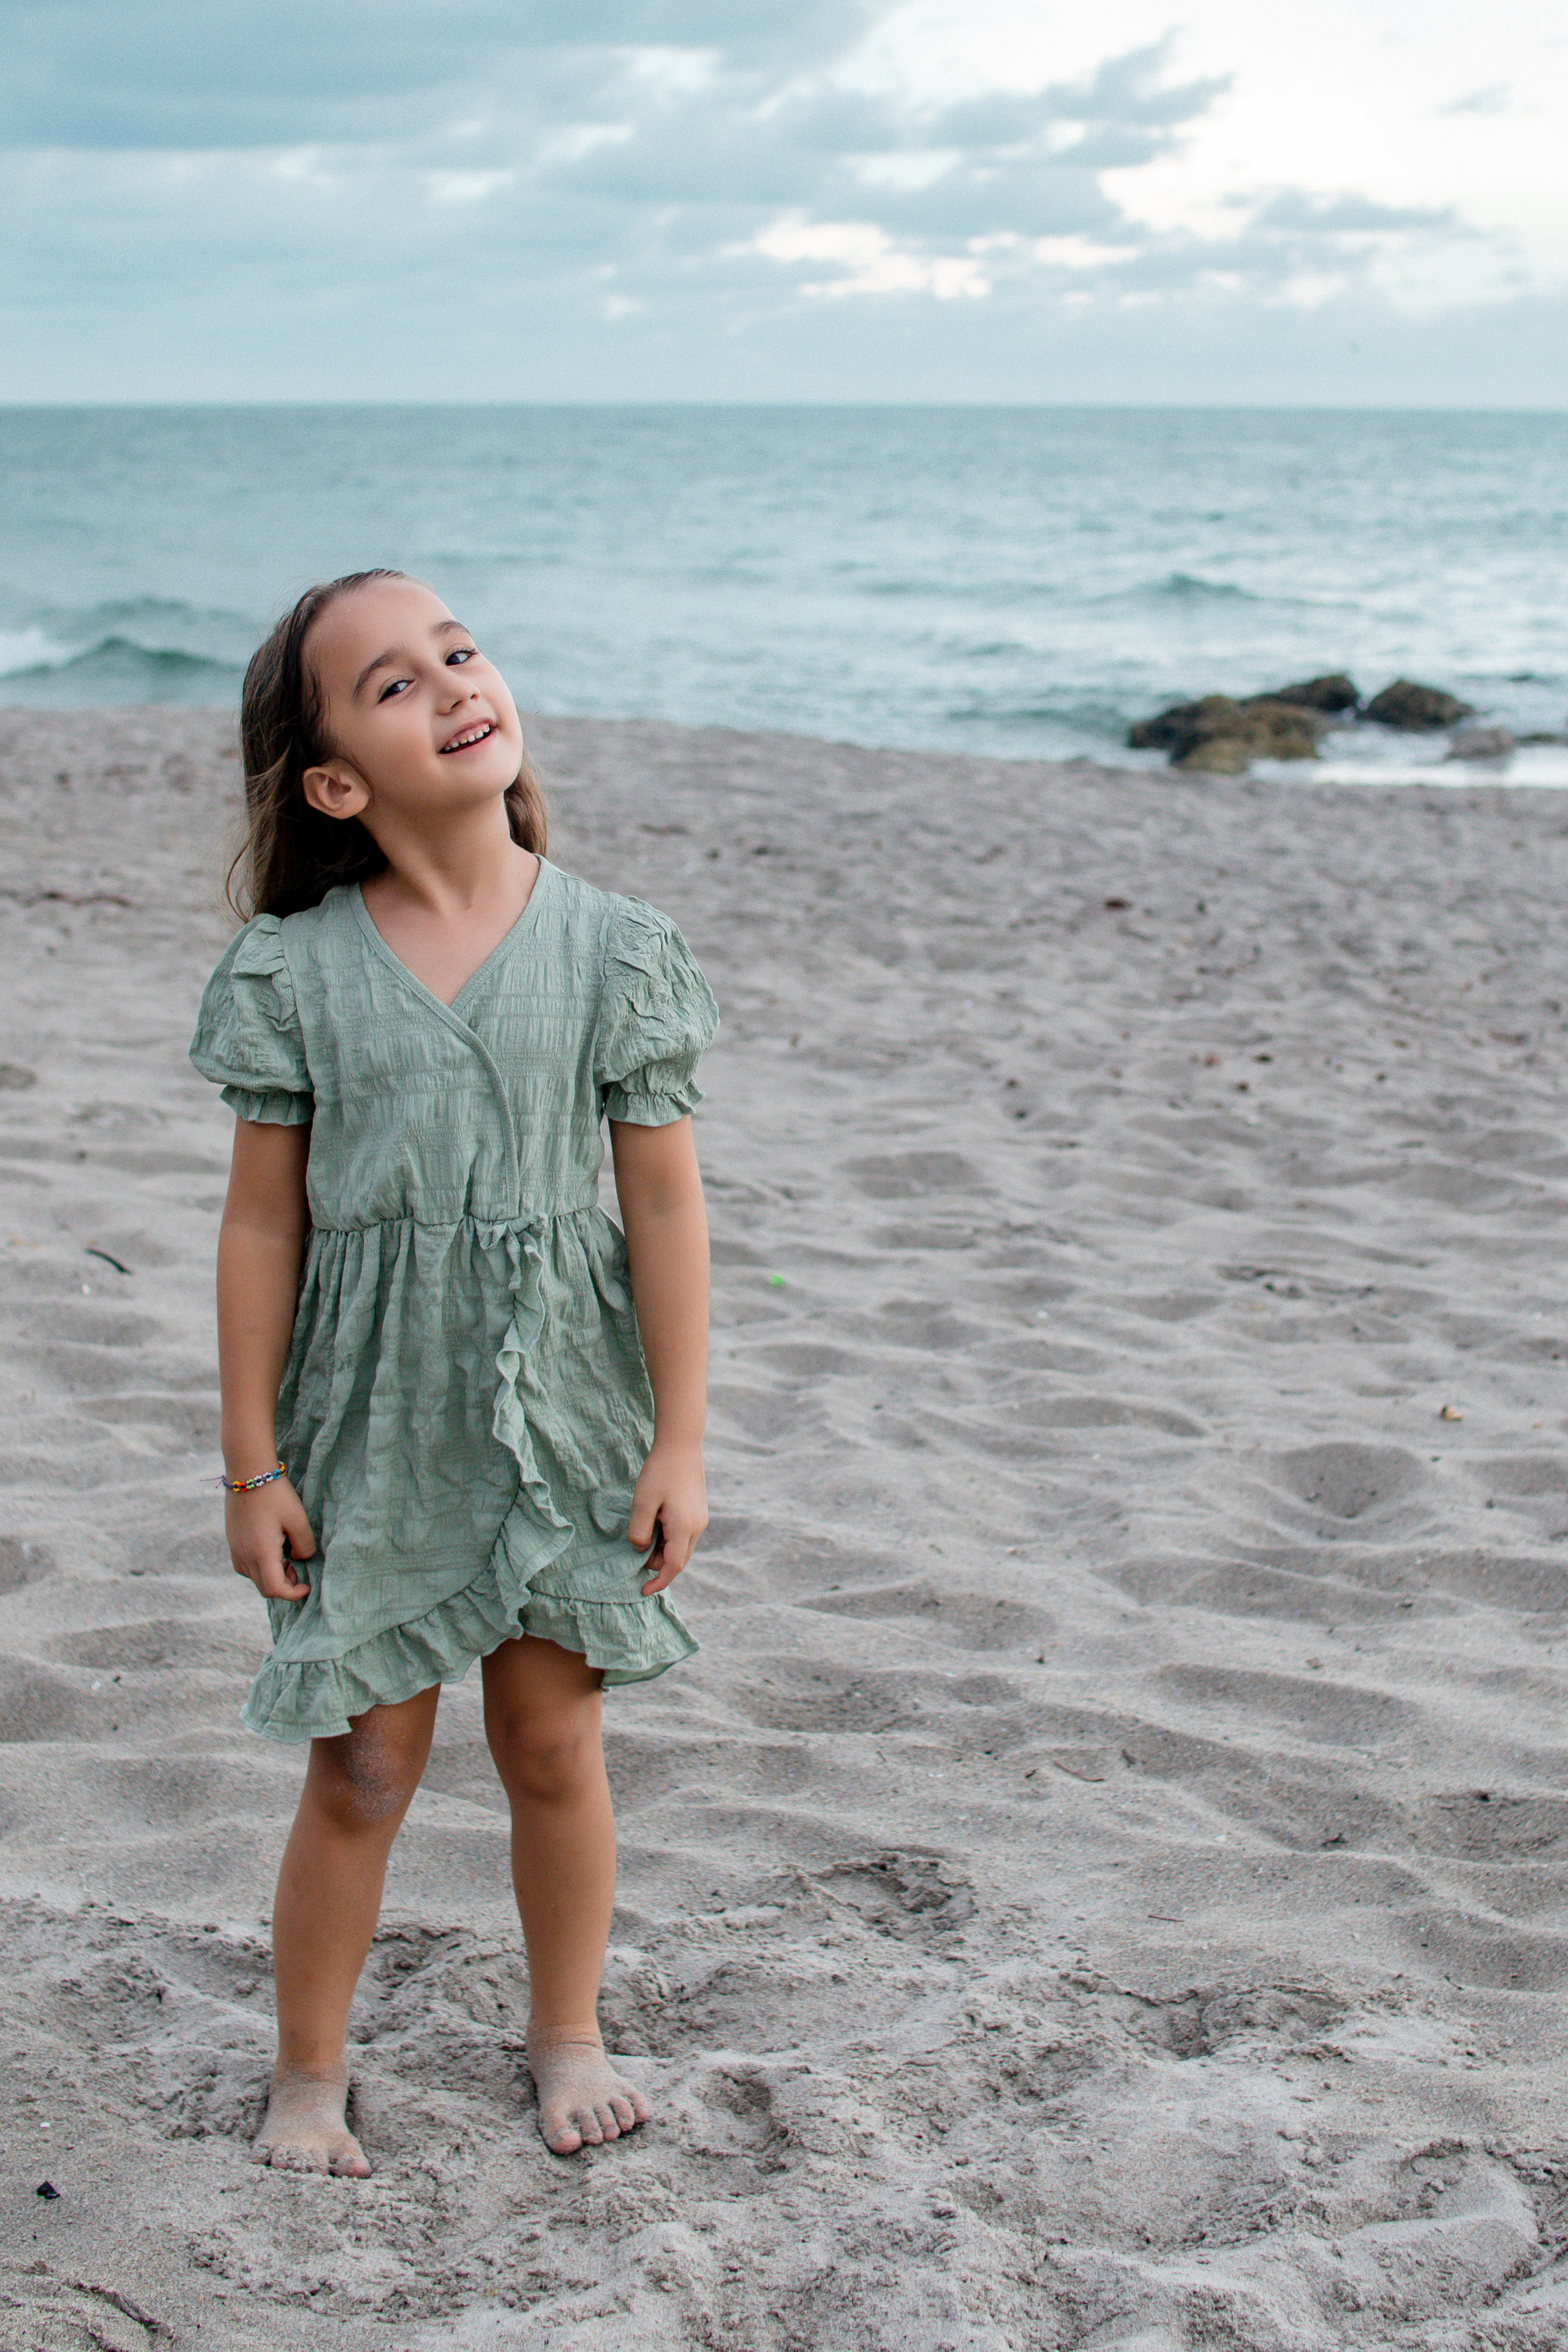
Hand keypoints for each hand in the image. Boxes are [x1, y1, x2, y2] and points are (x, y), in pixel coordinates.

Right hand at [224, 1475, 316, 1601]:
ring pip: (254, 1578)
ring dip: (271, 1576)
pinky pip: (245, 1566)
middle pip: (264, 1588)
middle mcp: (244, 1555)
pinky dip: (260, 1566)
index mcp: (261, 1553)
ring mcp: (235, 1549)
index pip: (275, 1590)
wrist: (248, 1473)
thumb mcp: (298, 1519)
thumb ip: (304, 1545)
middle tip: (298, 1569)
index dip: (293, 1594)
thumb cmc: (275, 1494)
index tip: (306, 1586)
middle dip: (284, 1586)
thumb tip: (300, 1559)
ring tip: (287, 1557)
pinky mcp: (232, 1541)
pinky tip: (272, 1549)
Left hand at [628, 1441, 706, 1595]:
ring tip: (643, 1533)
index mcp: (684, 1528)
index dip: (657, 1582)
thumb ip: (639, 1530)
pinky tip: (654, 1524)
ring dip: (662, 1550)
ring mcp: (700, 1520)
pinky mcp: (697, 1512)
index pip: (672, 1567)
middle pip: (677, 1560)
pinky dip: (668, 1539)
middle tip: (635, 1551)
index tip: (642, 1591)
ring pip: (681, 1548)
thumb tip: (640, 1550)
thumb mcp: (642, 1501)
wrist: (681, 1445)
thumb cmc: (660, 1471)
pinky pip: (683, 1536)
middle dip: (657, 1565)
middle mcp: (697, 1528)